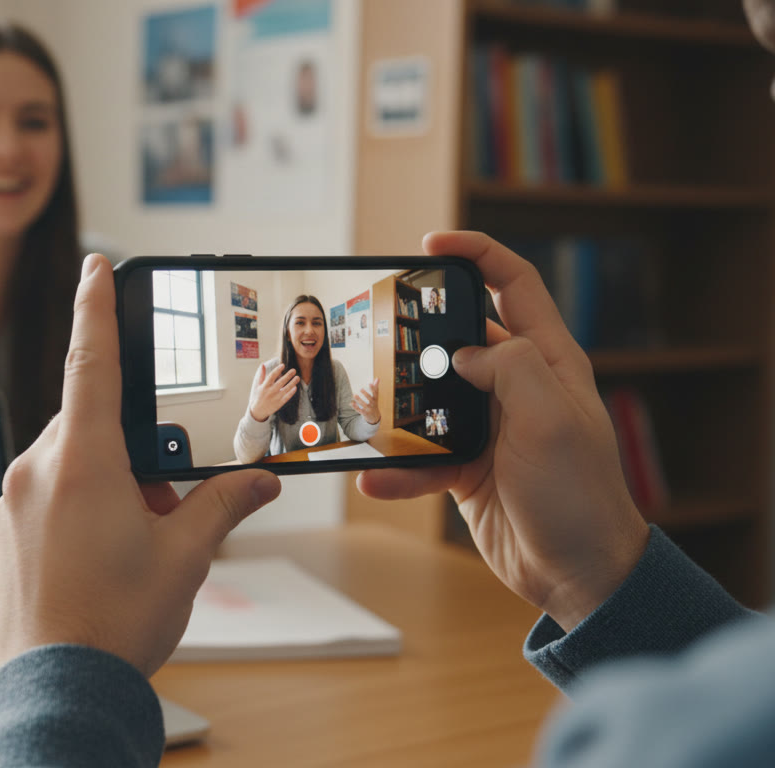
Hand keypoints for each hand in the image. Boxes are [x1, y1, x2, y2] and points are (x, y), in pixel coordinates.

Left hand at [0, 254, 281, 675]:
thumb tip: (260, 481)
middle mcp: (37, 468)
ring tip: (137, 539)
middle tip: (164, 500)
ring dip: (108, 479)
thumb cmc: (112, 624)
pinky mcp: (4, 527)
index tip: (97, 268)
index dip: (97, 307)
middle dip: (132, 447)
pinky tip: (104, 553)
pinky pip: (47, 489)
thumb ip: (223, 506)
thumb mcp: (185, 558)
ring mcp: (13, 498)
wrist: (53, 689)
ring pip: (70, 458)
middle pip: (91, 421)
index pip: (89, 360)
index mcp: (81, 460)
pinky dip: (80, 502)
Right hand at [248, 363, 299, 422]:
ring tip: (297, 377)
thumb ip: (262, 375)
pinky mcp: (279, 403)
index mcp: (264, 386)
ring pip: (285, 389)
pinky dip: (291, 392)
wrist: (258, 411)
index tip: (283, 365)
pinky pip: (287, 397)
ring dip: (292, 383)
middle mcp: (270, 392)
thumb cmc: (259, 396)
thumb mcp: (258, 386)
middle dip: (288, 376)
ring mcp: (275, 398)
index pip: (271, 376)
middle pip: (280, 382)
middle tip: (294, 370)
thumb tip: (263, 364)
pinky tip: (295, 387)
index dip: (277, 370)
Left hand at [352, 378, 380, 424]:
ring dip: (359, 400)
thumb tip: (378, 378)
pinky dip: (355, 407)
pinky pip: (360, 410)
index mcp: (375, 399)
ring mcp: (369, 409)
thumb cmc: (374, 403)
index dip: (373, 389)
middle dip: (366, 394)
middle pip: (370, 399)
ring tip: (354, 395)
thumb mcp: (375, 396)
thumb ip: (375, 387)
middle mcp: (373, 404)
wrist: (375, 417)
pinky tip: (351, 403)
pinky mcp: (364, 413)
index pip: (375, 393)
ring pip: (364, 405)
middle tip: (361, 389)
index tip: (370, 383)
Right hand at [357, 232, 647, 631]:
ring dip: (397, 408)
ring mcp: (489, 427)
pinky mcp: (466, 468)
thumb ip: (510, 368)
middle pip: (458, 339)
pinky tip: (374, 476)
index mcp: (548, 362)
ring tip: (365, 412)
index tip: (429, 245)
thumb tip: (464, 352)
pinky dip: (396, 468)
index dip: (475, 254)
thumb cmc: (579, 496)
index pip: (514, 285)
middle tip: (378, 335)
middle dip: (417, 336)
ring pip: (429, 398)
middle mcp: (517, 387)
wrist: (577, 575)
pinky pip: (420, 457)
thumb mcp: (551, 420)